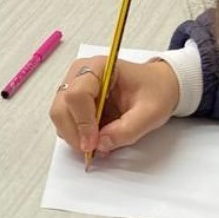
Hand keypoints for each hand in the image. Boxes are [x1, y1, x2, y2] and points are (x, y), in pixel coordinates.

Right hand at [49, 56, 179, 156]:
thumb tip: (101, 144)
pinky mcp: (73, 100)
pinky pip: (65, 121)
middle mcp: (80, 74)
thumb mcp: (151, 113)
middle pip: (61, 107)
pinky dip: (77, 135)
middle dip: (75, 133)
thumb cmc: (155, 91)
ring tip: (99, 143)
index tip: (94, 143)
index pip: (77, 94)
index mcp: (99, 67)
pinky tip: (95, 136)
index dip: (83, 122)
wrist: (158, 86)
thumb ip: (127, 130)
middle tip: (93, 150)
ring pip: (60, 116)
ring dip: (75, 136)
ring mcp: (74, 86)